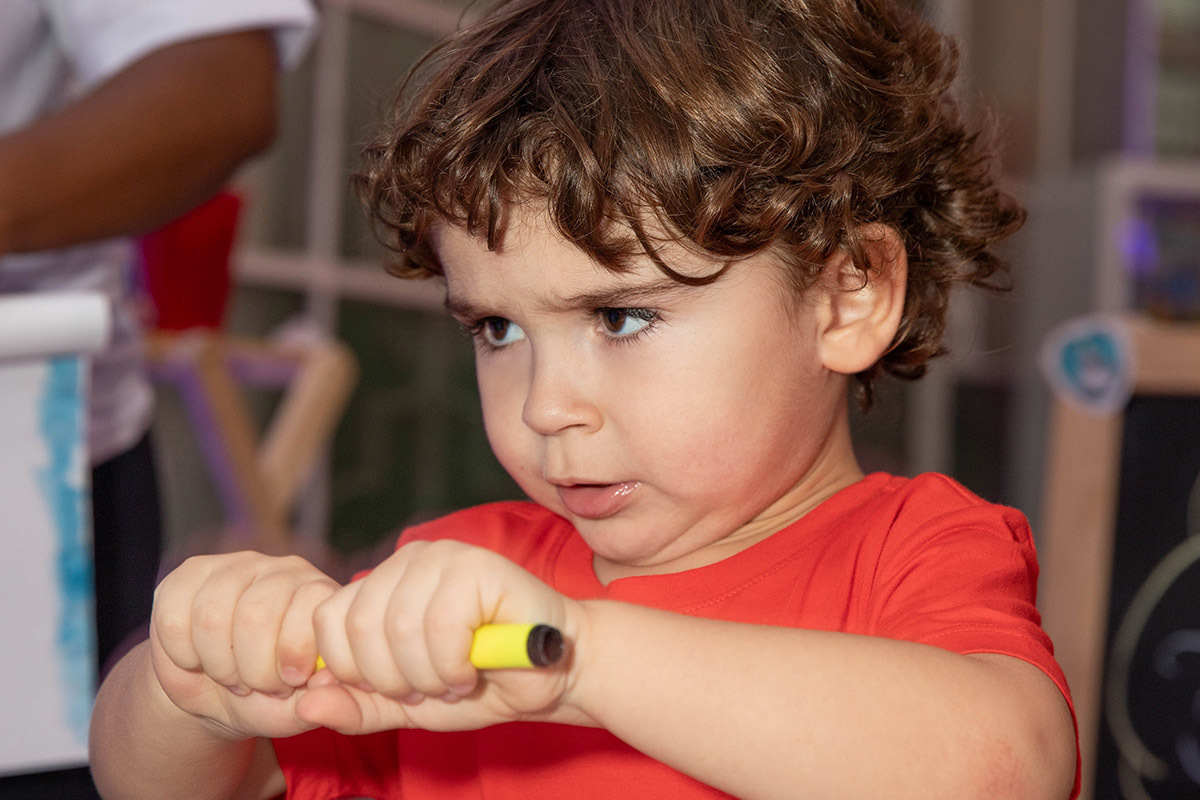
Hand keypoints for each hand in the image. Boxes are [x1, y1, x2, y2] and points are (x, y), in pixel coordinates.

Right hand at [149, 552, 339, 739]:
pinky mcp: (190, 573)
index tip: (289, 680)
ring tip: (230, 675)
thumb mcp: (300, 708)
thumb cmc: (269, 697)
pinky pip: (174, 617)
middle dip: (252, 669)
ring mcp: (236, 566)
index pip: (311, 602)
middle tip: (254, 684)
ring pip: (211, 617)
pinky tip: (198, 658)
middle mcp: (283, 570)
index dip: (295, 650)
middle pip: (256, 615)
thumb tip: (328, 679)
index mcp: (320, 594)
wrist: (216, 694)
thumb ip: (326, 699)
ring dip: (217, 665)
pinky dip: (182, 654)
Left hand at [298, 539, 587, 733]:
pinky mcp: (478, 565)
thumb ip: (358, 705)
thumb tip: (307, 702)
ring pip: (397, 629)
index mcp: (383, 583)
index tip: (394, 690)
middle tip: (430, 687)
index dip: (352, 669)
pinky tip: (473, 667)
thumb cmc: (481, 682)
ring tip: (456, 678)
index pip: (327, 620)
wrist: (552, 675)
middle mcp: (409, 560)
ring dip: (427, 676)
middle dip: (392, 678)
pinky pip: (439, 626)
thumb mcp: (407, 705)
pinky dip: (453, 665)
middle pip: (357, 626)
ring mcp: (444, 557)